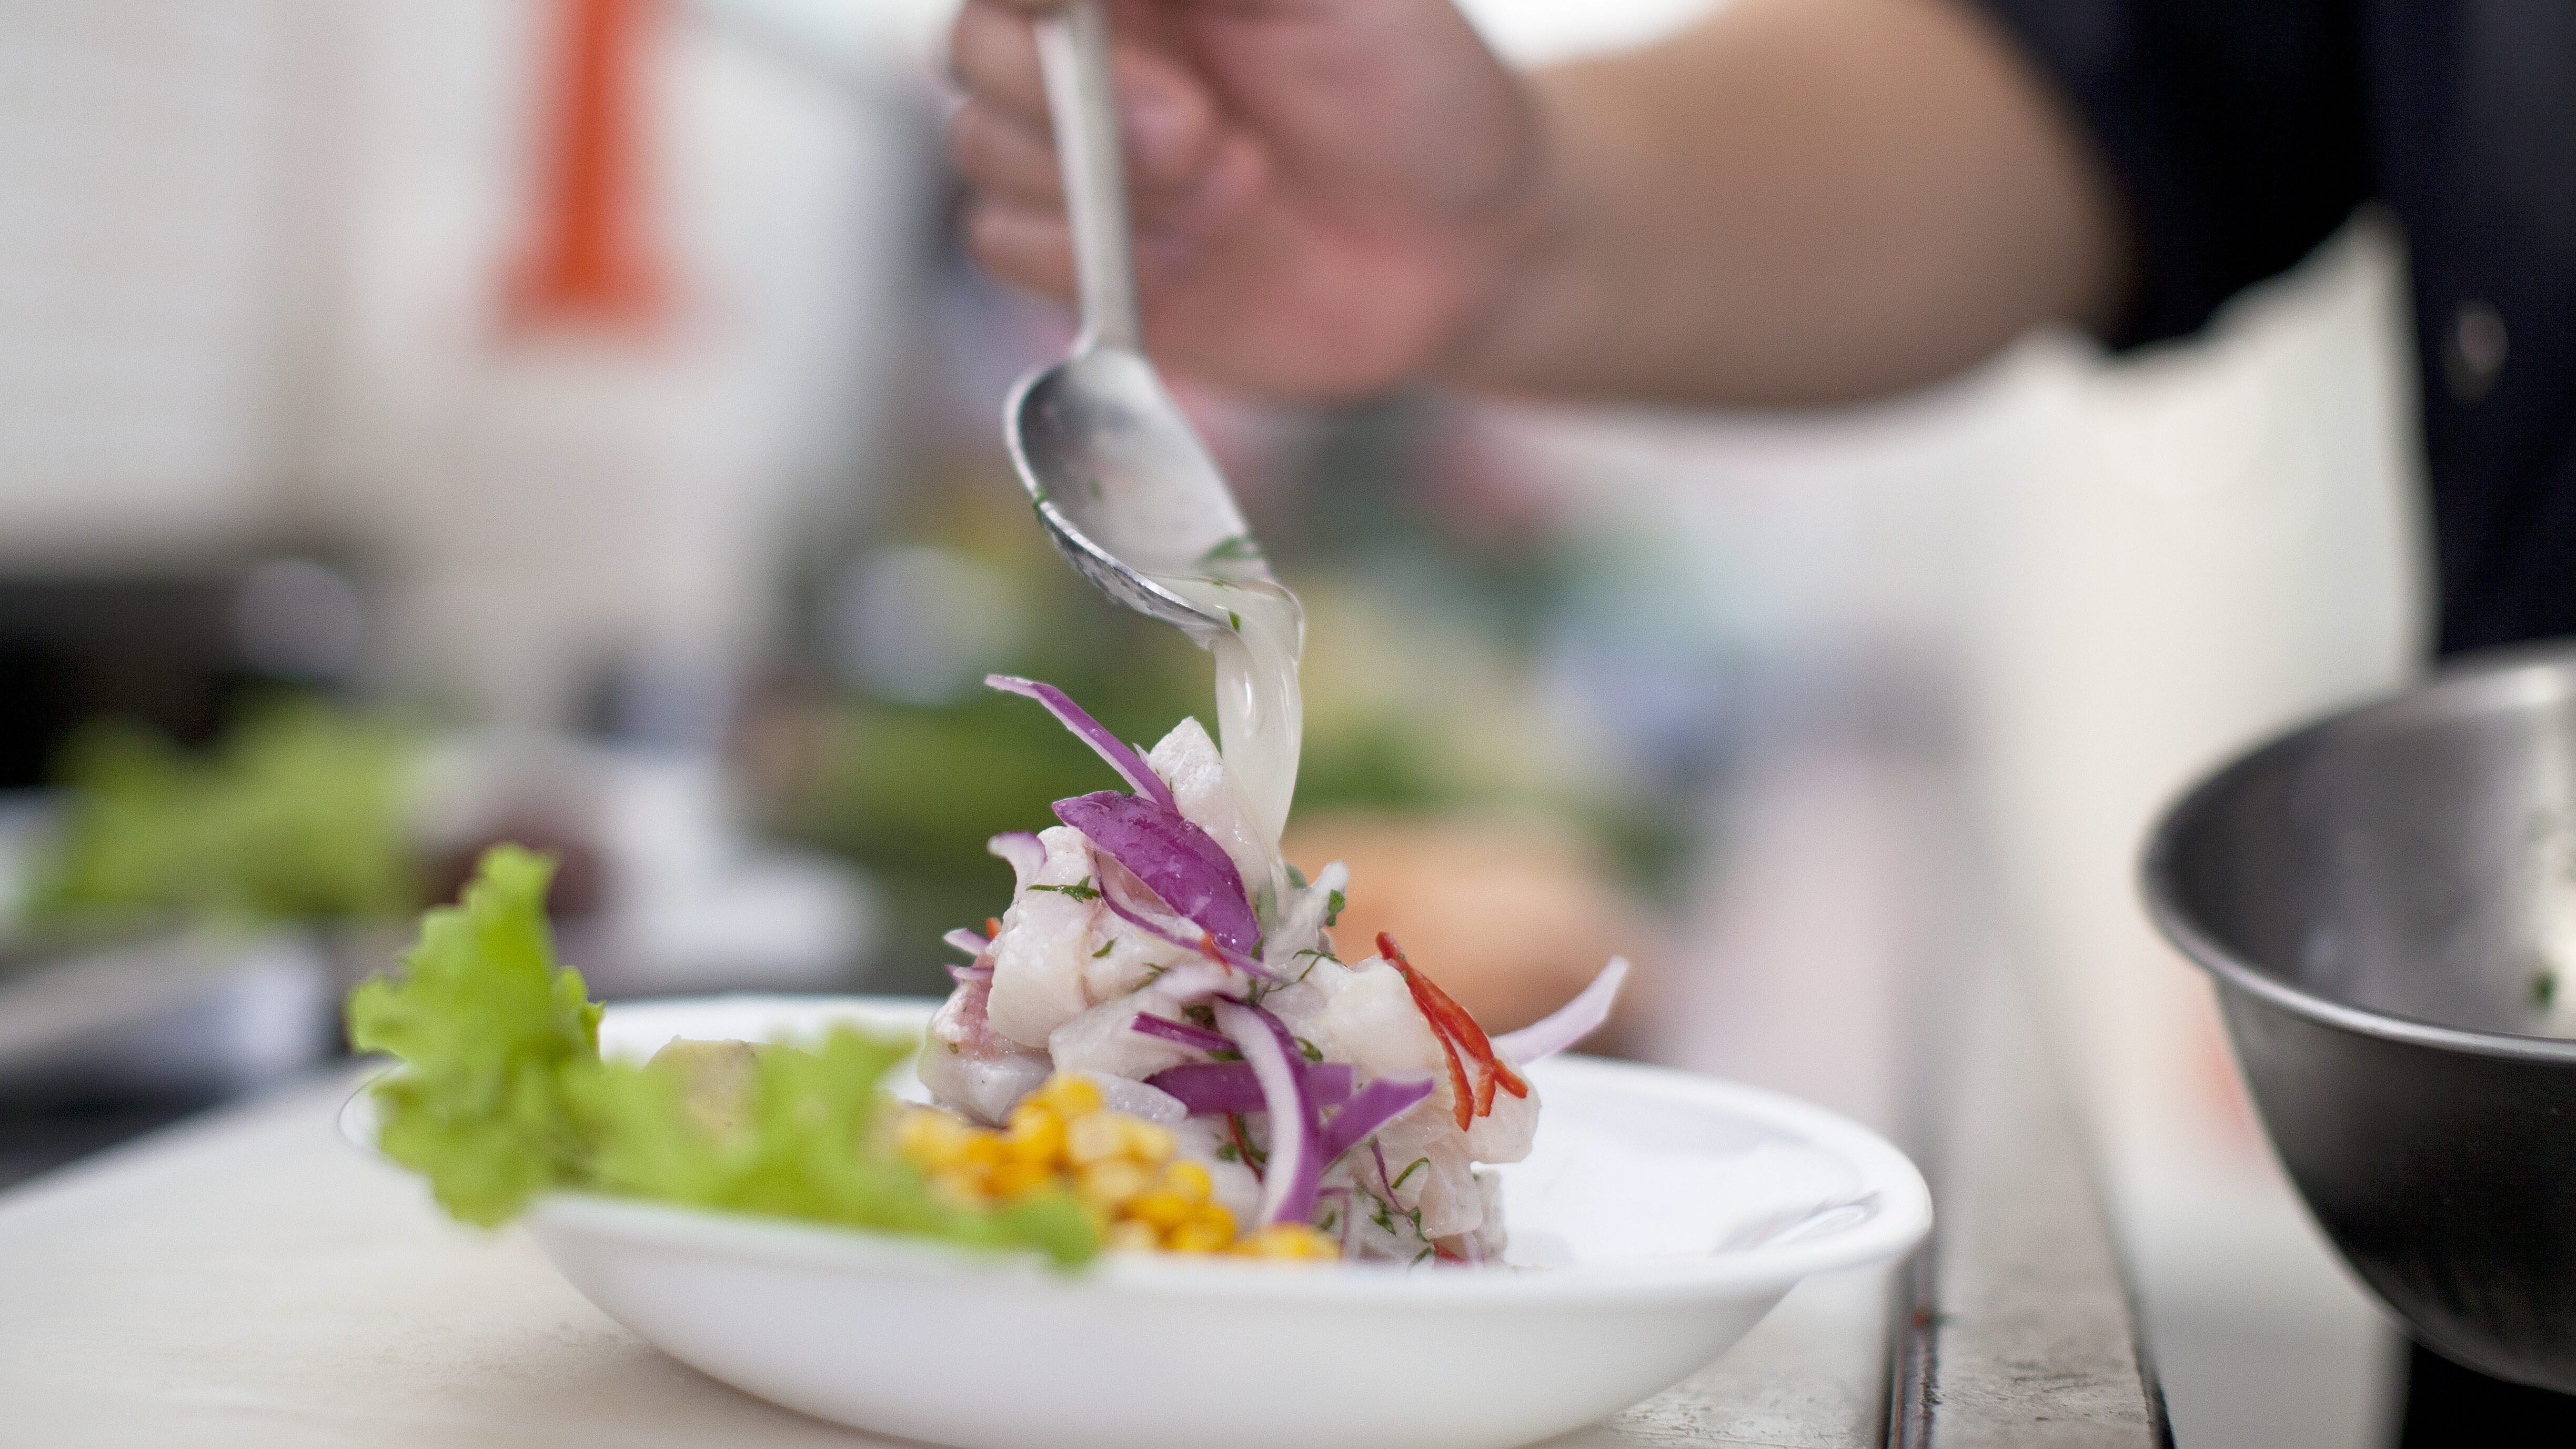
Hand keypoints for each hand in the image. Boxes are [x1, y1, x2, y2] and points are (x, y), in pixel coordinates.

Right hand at [945, 0, 1547, 398]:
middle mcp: (1087, 50)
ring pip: (981, 148)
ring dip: (1104, 182)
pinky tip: (1198, 255)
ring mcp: (1076, 156)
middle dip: (1067, 94)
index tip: (1083, 15)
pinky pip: (1003, 245)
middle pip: (970, 45)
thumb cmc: (1412, 82)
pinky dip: (1087, 257)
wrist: (1467, 242)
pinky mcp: (1080, 260)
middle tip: (1199, 129)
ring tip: (1240, 184)